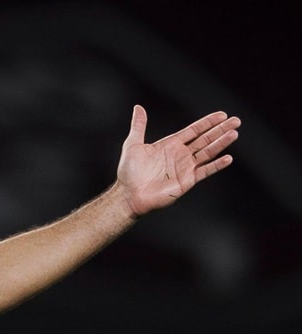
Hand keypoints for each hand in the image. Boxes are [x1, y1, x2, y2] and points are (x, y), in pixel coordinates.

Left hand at [116, 105, 239, 216]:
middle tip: (236, 120)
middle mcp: (180, 155)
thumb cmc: (128, 172)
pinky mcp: (187, 181)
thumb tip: (138, 107)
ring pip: (208, 152)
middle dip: (220, 129)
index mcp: (170, 145)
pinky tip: (228, 158)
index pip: (194, 131)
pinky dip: (216, 165)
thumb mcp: (133, 144)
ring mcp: (185, 168)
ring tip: (234, 133)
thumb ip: (139, 126)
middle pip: (205, 139)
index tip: (222, 115)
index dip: (208, 123)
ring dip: (221, 143)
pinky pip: (205, 171)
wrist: (128, 195)